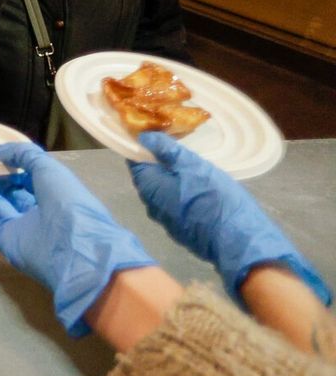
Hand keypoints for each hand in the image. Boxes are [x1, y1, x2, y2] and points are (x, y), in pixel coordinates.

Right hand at [0, 142, 155, 336]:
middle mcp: (37, 210)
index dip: (12, 163)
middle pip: (8, 189)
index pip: (29, 176)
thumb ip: (25, 155)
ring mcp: (20, 226)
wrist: (74, 250)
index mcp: (55, 194)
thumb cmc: (69, 203)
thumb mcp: (51, 170)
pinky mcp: (3, 240)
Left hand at [129, 131, 330, 304]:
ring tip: (192, 164)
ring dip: (174, 178)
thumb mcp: (192, 166)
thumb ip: (167, 151)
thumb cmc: (214, 197)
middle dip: (160, 161)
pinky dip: (183, 194)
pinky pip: (177, 206)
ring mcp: (167, 221)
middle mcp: (152, 206)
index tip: (158, 135)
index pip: (135, 162)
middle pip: (150, 177)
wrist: (238, 240)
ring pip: (165, 192)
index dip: (144, 146)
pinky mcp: (183, 231)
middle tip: (180, 146)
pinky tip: (200, 187)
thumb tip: (144, 137)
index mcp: (149, 188)